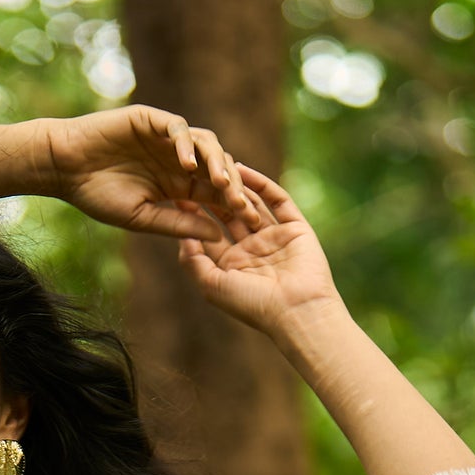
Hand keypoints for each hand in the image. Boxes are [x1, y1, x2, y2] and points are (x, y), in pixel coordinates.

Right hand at [44, 104, 247, 241]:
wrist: (65, 168)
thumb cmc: (97, 196)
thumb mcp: (143, 218)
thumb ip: (179, 224)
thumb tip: (218, 236)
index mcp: (178, 186)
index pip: (214, 193)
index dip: (232, 206)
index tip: (247, 223)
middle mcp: (178, 160)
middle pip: (217, 168)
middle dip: (231, 186)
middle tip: (240, 205)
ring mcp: (167, 139)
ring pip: (205, 144)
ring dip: (215, 163)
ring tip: (220, 184)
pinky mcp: (152, 120)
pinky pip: (178, 128)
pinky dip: (185, 145)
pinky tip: (186, 166)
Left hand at [177, 165, 342, 337]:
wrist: (297, 311)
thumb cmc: (252, 304)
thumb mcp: (212, 285)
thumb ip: (194, 261)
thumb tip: (181, 235)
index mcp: (233, 266)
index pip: (211, 234)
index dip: (195, 214)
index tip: (178, 193)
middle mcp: (253, 249)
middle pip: (230, 215)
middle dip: (213, 194)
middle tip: (195, 170)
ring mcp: (274, 236)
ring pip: (251, 203)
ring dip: (235, 185)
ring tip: (215, 163)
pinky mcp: (295, 226)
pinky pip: (276, 199)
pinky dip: (260, 183)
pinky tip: (241, 168)